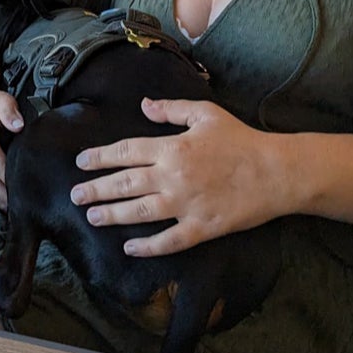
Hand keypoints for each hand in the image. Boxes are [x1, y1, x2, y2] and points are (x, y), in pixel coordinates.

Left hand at [70, 99, 287, 255]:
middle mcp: (173, 177)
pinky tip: (129, 247)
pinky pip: (169, 240)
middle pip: (125, 184)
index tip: (80, 162)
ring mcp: (186, 205)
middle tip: (75, 196)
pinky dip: (147, 246)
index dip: (99, 157)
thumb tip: (143, 105)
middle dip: (96, 189)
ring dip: (112, 215)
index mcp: (172, 148)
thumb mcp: (205, 114)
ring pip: (139, 212)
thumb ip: (171, 109)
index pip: (125, 152)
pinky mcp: (201, 228)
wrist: (277, 172)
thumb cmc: (241, 140)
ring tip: (92, 217)